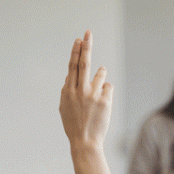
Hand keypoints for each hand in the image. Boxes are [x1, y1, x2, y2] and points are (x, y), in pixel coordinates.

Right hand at [59, 31, 112, 153]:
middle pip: (84, 63)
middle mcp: (80, 90)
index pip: (72, 66)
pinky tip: (102, 103)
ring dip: (101, 76)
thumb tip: (71, 76)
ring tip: (97, 90)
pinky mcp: (105, 101)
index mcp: (68, 91)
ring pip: (101, 74)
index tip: (79, 40)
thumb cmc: (74, 124)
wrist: (85, 141)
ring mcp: (93, 95)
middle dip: (86, 46)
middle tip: (88, 33)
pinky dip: (106, 92)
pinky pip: (108, 87)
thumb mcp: (65, 106)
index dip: (76, 52)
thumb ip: (68, 90)